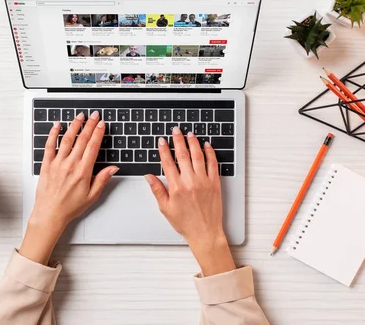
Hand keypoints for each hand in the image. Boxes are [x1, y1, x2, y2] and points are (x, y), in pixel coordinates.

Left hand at [20, 111, 118, 263]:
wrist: (50, 214)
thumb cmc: (70, 207)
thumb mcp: (92, 196)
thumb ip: (102, 179)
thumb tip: (113, 168)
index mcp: (83, 171)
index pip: (93, 147)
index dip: (98, 133)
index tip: (102, 124)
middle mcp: (70, 165)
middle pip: (82, 139)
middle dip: (89, 125)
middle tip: (94, 115)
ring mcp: (57, 163)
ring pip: (67, 139)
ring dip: (74, 126)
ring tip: (79, 116)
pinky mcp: (47, 165)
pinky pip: (49, 146)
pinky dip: (52, 134)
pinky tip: (56, 125)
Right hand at [144, 127, 235, 275]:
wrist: (205, 232)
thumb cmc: (185, 223)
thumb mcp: (165, 208)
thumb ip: (157, 190)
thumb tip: (149, 176)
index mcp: (176, 187)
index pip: (168, 162)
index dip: (164, 149)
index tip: (162, 141)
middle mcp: (190, 181)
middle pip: (183, 155)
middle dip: (178, 140)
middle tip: (176, 130)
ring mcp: (204, 181)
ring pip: (198, 156)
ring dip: (193, 143)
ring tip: (190, 134)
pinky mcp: (215, 183)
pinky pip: (213, 164)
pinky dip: (210, 153)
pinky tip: (206, 146)